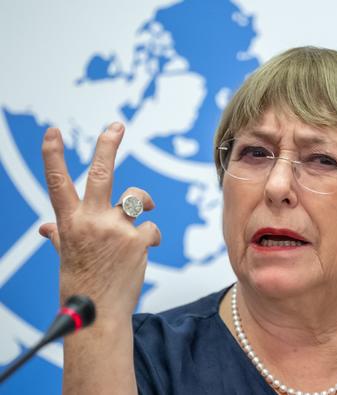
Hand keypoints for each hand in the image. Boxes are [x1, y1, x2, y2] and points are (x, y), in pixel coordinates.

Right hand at [39, 122, 160, 320]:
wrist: (98, 315)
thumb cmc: (81, 285)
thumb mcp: (66, 257)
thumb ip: (61, 236)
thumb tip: (45, 229)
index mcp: (68, 223)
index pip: (57, 183)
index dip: (53, 155)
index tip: (53, 132)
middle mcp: (90, 222)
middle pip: (100, 174)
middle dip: (108, 145)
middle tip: (116, 125)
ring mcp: (115, 230)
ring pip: (135, 199)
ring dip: (142, 203)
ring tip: (143, 211)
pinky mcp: (137, 241)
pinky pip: (151, 227)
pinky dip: (150, 236)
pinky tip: (145, 250)